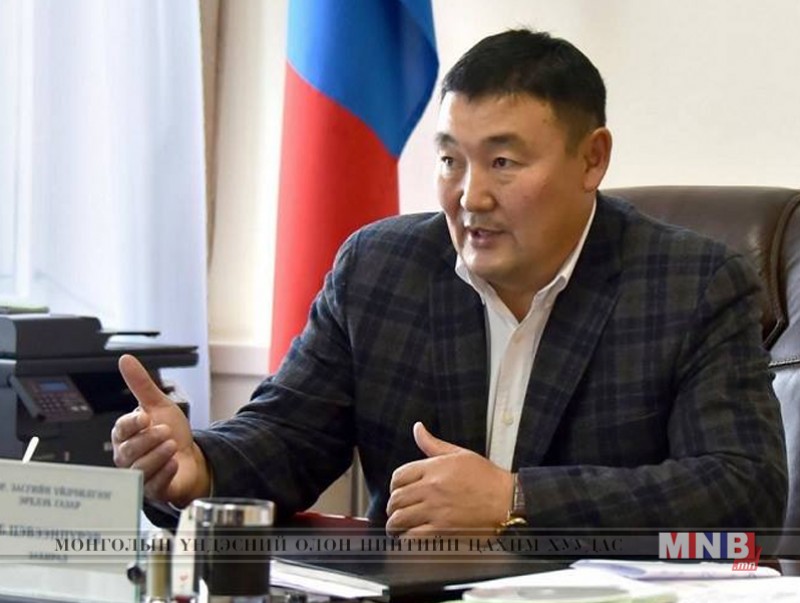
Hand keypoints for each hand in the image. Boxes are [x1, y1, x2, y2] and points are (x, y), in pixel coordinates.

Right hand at [111, 354, 209, 505]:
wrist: (192, 458)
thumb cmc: (172, 433)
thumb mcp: (159, 405)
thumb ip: (141, 384)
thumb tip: (125, 360)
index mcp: (126, 435)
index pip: (121, 429)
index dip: (132, 424)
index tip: (145, 417)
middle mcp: (128, 456)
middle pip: (129, 450)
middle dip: (149, 439)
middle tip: (166, 431)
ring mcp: (140, 475)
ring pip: (140, 468)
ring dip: (158, 455)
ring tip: (172, 445)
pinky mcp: (153, 490)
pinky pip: (154, 485)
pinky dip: (165, 472)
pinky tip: (174, 462)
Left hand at [385, 422, 512, 536]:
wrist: (508, 501)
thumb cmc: (488, 479)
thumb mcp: (460, 454)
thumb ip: (433, 444)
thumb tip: (418, 428)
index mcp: (434, 468)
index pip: (398, 476)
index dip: (394, 486)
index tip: (397, 492)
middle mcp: (431, 488)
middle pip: (396, 499)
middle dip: (393, 507)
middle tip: (396, 511)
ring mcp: (435, 510)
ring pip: (399, 519)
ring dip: (394, 525)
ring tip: (397, 527)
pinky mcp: (442, 530)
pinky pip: (412, 536)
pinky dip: (406, 539)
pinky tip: (408, 538)